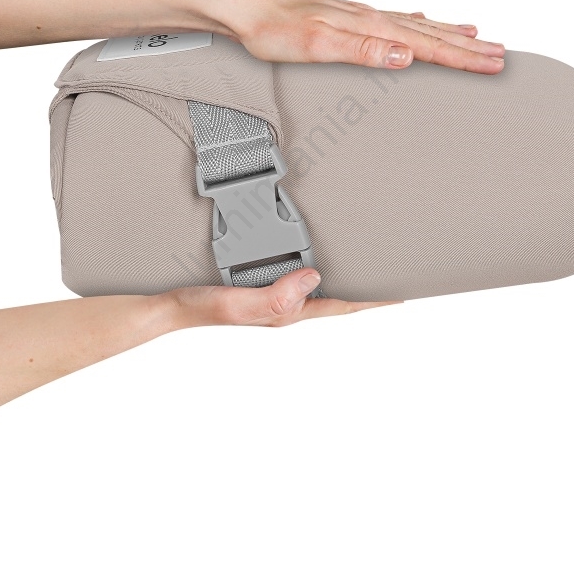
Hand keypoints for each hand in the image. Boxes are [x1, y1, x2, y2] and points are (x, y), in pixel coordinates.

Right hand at [164, 268, 401, 328]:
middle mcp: (287, 304)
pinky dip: (315, 269)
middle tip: (389, 275)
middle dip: (365, 291)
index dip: (371, 300)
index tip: (399, 293)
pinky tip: (315, 260)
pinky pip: (297, 275)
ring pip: (319, 286)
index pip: (340, 306)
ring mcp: (275, 295)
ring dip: (343, 279)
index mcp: (288, 311)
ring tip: (365, 268)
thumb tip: (314, 279)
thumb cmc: (204, 307)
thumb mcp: (239, 302)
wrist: (174, 306)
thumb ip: (275, 296)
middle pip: (336, 297)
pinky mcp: (262, 284)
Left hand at [209, 0, 504, 73]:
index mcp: (369, 23)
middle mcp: (370, 14)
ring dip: (448, 31)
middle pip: (431, 31)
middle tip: (500, 53)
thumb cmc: (272, 27)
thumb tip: (407, 55)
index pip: (428, 43)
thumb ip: (364, 49)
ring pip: (416, 22)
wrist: (241, 6)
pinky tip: (417, 18)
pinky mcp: (346, 16)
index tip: (495, 63)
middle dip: (468, 45)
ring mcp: (359, 13)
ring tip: (475, 34)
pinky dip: (416, 22)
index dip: (463, 57)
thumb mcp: (318, 44)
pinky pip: (395, 19)